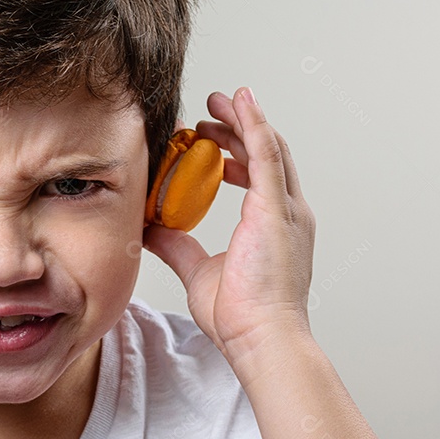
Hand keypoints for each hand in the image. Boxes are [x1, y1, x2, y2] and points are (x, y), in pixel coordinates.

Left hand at [143, 88, 315, 358]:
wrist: (260, 338)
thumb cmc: (240, 317)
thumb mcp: (198, 271)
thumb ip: (178, 245)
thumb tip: (153, 229)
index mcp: (274, 226)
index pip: (258, 176)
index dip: (234, 154)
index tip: (206, 144)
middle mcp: (286, 213)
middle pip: (264, 155)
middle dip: (237, 130)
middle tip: (208, 116)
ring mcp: (285, 209)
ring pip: (266, 146)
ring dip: (242, 120)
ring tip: (217, 102)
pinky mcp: (275, 208)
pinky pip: (266, 153)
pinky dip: (253, 122)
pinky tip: (239, 100)